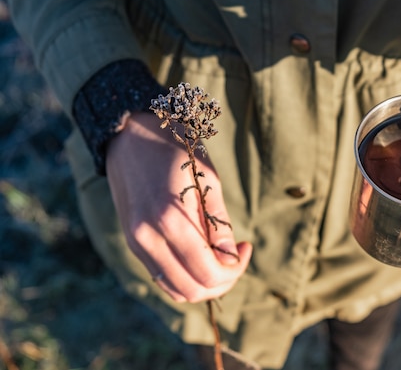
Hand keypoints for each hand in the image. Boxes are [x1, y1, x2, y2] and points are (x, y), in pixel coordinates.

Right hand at [106, 112, 251, 301]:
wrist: (131, 134)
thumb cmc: (176, 149)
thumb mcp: (208, 179)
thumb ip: (219, 224)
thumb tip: (231, 259)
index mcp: (170, 221)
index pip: (208, 273)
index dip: (235, 269)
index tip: (247, 247)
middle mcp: (148, 239)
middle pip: (192, 289)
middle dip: (223, 281)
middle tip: (237, 257)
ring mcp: (136, 244)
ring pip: (175, 290)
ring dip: (204, 284)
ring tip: (221, 259)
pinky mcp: (132, 243)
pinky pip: (161, 277)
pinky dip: (185, 277)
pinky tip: (200, 256)